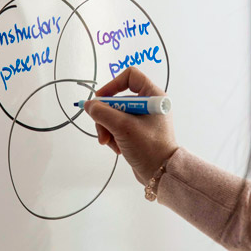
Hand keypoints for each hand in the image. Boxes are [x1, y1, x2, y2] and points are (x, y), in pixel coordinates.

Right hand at [84, 67, 178, 184]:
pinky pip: (118, 127)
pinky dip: (114, 137)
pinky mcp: (138, 132)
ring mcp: (143, 119)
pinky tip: (117, 149)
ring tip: (109, 143)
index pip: (130, 76)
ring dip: (107, 129)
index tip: (101, 99)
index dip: (113, 85)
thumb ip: (102, 113)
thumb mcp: (122, 127)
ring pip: (115, 115)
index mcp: (153, 96)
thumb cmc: (148, 147)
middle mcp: (149, 105)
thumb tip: (88, 105)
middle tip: (102, 131)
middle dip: (106, 117)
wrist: (161, 174)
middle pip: (117, 100)